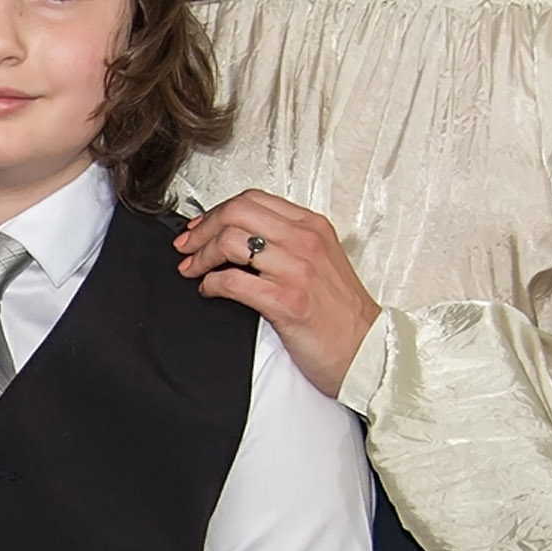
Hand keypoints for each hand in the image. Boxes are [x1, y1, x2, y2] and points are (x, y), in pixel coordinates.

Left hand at [172, 190, 381, 399]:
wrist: (366, 350)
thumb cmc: (341, 313)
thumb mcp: (321, 262)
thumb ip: (286, 243)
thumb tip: (239, 237)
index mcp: (313, 227)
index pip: (253, 200)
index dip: (217, 211)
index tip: (200, 226)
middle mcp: (305, 242)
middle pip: (236, 213)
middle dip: (202, 229)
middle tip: (186, 246)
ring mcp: (296, 270)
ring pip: (230, 242)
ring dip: (200, 256)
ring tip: (192, 269)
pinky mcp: (286, 301)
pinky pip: (233, 281)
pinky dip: (211, 284)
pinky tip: (209, 290)